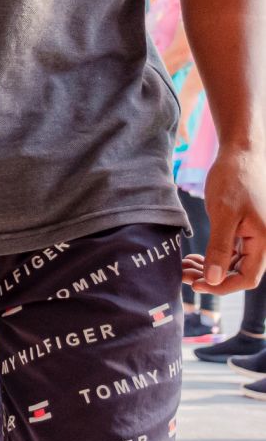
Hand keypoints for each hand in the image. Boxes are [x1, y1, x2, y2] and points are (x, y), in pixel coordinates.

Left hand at [190, 146, 265, 293]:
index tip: (195, 284)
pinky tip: (194, 257)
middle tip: (183, 275)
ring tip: (185, 266)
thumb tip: (215, 280)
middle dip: (211, 278)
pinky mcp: (246, 229)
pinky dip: (214, 256)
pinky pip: (232, 251)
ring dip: (210, 268)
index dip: (221, 287)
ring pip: (233, 263)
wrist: (242, 153)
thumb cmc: (235, 179)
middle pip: (239, 272)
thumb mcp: (224, 214)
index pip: (246, 278)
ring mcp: (256, 236)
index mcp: (265, 242)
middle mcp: (264, 243)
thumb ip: (220, 247)